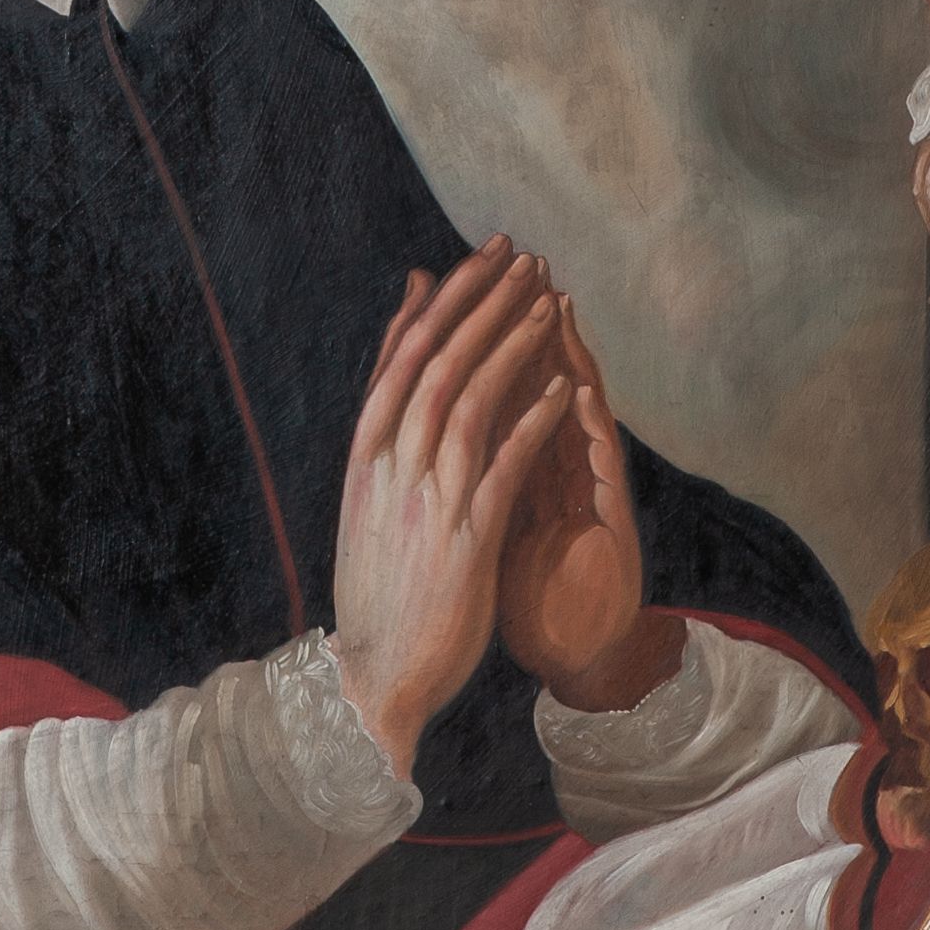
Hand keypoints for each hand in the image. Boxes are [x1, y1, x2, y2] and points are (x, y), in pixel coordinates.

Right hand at [332, 242, 574, 776]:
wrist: (373, 675)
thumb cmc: (379, 585)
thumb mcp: (370, 499)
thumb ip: (389, 430)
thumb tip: (398, 373)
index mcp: (366, 454)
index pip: (404, 354)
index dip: (448, 299)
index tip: (484, 254)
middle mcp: (390, 466)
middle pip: (438, 361)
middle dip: (482, 303)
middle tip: (522, 254)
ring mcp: (426, 500)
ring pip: (468, 400)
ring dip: (510, 345)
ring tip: (548, 302)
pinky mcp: (465, 538)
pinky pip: (503, 467)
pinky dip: (532, 422)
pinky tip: (563, 388)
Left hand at [498, 297, 684, 709]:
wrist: (576, 658)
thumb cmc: (534, 589)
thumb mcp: (489, 519)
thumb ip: (475, 465)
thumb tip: (438, 420)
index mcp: (528, 465)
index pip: (506, 390)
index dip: (487, 339)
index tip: (462, 284)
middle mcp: (563, 469)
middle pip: (548, 386)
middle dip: (530, 327)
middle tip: (521, 267)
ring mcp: (591, 494)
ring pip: (580, 414)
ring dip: (567, 359)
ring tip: (553, 306)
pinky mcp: (614, 530)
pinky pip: (599, 474)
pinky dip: (586, 432)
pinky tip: (576, 393)